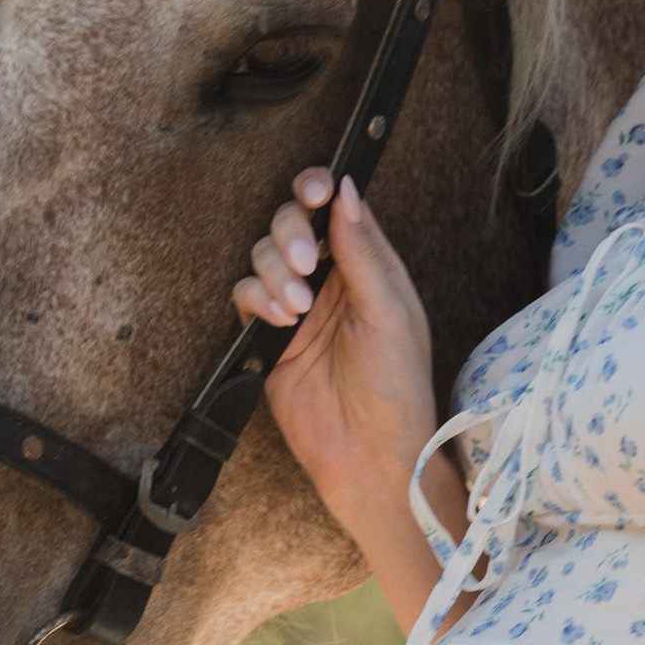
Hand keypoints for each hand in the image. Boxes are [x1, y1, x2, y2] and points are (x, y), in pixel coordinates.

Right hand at [235, 168, 440, 568]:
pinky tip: (281, 321)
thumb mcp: (390, 312)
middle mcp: (332, 281)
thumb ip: (363, 251)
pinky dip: (257, 298)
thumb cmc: (397, 388)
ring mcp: (299, 308)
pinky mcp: (269, 337)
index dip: (319, 190)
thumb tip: (346, 191)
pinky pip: (246, 296)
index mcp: (370, 267)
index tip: (313, 190)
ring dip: (274, 271)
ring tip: (298, 307)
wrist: (369, 454)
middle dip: (290, 234)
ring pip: (263, 257)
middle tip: (304, 263)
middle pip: (292, 225)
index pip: (338, 210)